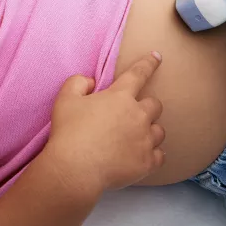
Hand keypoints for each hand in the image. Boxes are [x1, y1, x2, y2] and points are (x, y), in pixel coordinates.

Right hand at [44, 53, 165, 197]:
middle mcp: (138, 115)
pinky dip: (152, 155)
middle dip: (146, 106)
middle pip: (155, 104)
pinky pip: (160, 156)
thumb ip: (78, 83)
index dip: (149, 63)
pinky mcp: (147, 162)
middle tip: (131, 115)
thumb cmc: (69, 132)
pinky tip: (140, 156)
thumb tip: (91, 82)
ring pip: (159, 131)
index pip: (139, 74)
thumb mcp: (65, 99)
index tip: (157, 56)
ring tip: (134, 138)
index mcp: (120, 97)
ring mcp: (145, 140)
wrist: (75, 169)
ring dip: (149, 131)